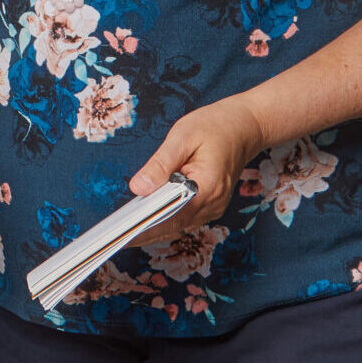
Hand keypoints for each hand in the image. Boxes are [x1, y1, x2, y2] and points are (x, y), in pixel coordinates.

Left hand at [125, 98, 268, 245]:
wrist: (245, 126)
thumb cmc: (215, 126)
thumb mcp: (183, 136)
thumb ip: (160, 164)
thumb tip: (138, 188)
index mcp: (207, 187)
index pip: (171, 216)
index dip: (145, 227)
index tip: (123, 234)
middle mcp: (213, 204)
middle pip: (173, 226)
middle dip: (143, 231)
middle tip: (115, 236)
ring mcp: (213, 207)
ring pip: (178, 225)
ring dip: (153, 227)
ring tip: (124, 230)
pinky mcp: (210, 205)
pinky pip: (184, 218)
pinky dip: (164, 219)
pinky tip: (145, 217)